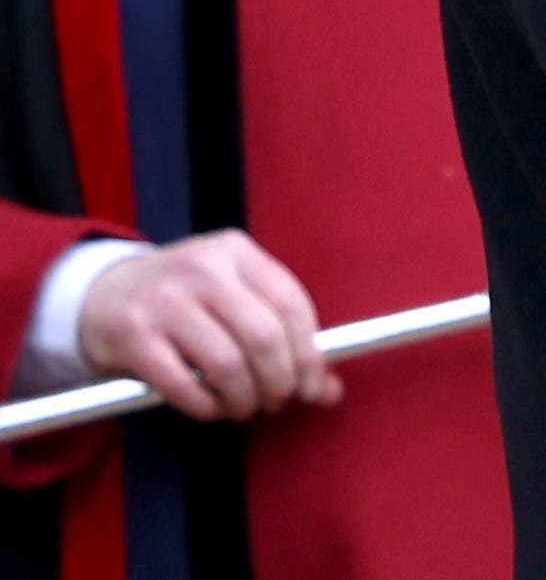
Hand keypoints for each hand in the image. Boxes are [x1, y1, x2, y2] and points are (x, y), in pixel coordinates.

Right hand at [76, 231, 342, 420]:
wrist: (102, 294)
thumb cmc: (185, 300)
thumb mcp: (233, 296)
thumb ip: (281, 335)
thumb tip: (329, 390)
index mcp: (236, 252)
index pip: (292, 305)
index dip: (310, 355)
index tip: (313, 387)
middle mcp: (203, 270)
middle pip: (264, 337)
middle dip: (279, 382)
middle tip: (276, 402)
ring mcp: (165, 302)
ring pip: (226, 364)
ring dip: (244, 398)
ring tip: (244, 407)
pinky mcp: (133, 337)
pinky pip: (182, 384)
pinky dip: (205, 406)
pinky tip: (211, 408)